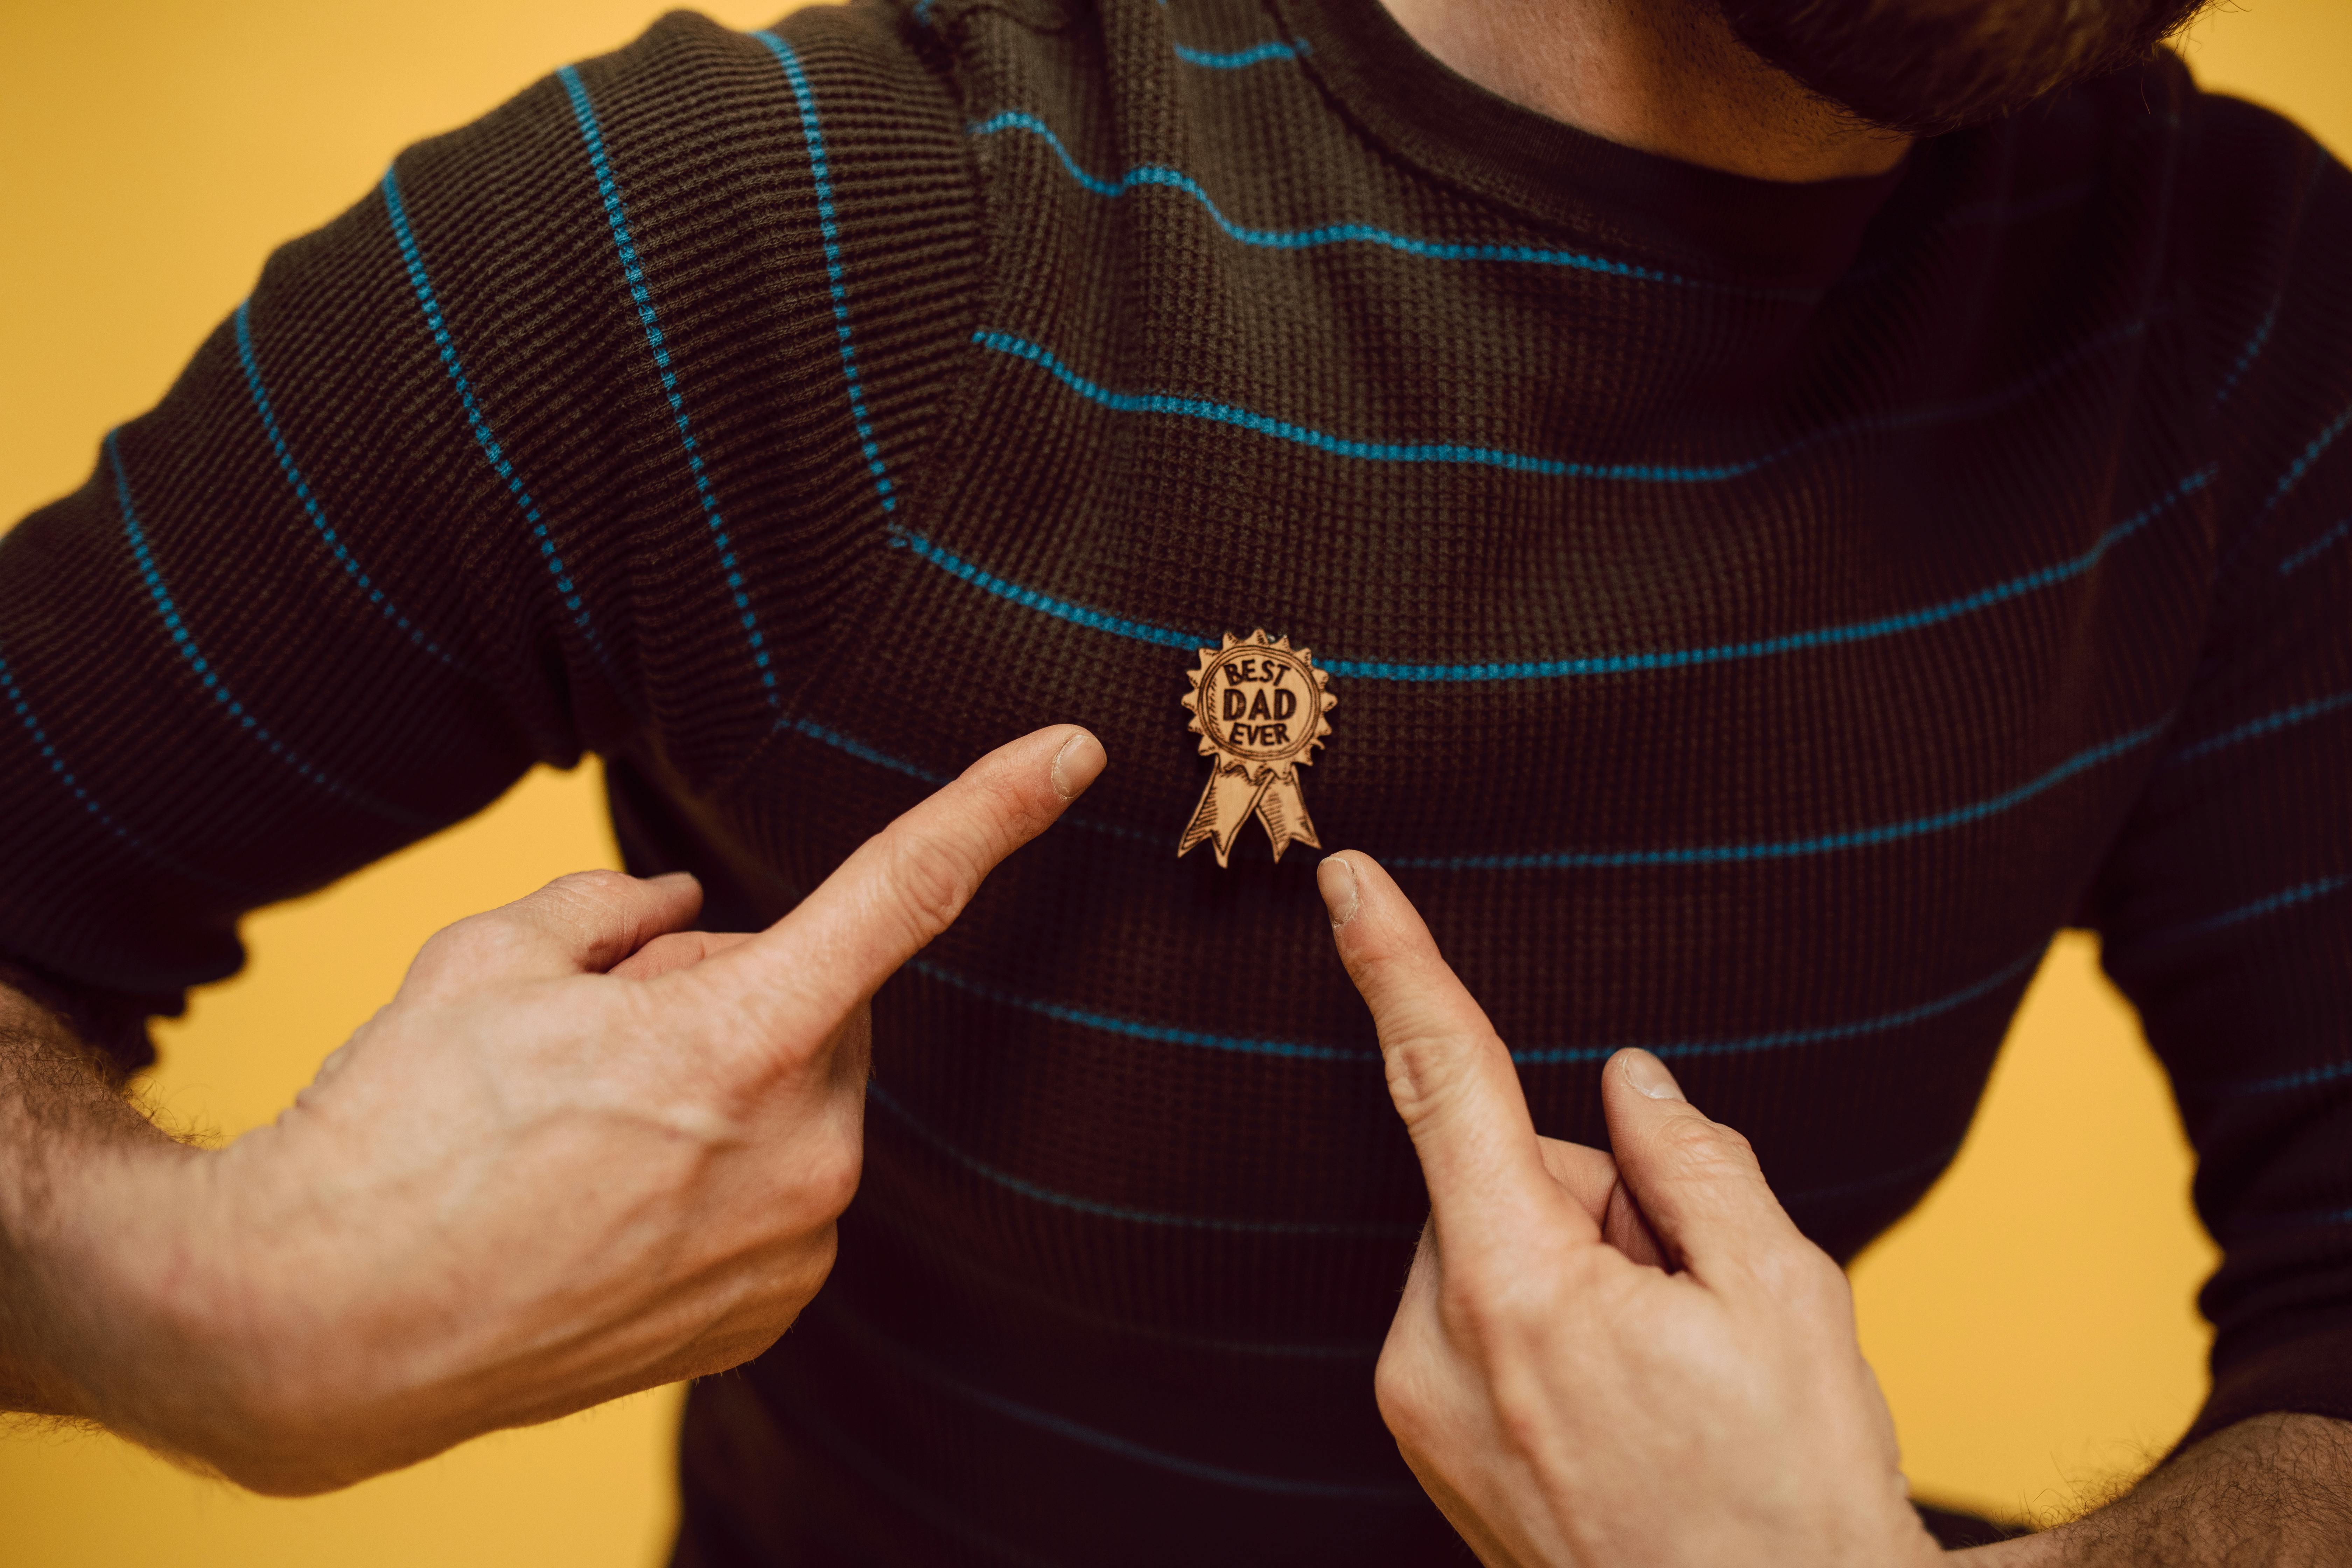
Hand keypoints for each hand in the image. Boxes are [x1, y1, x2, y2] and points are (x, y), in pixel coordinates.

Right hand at [57, 724, 1103, 1492]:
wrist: (322, 1324)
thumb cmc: (398, 1127)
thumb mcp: (491, 959)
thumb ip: (617, 907)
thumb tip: (684, 906)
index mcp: (742, 1037)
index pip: (905, 890)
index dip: (996, 808)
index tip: (1074, 755)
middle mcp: (801, 1147)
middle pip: (817, 1007)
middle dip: (736, 994)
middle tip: (605, 1040)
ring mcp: (792, 1244)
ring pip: (799, 1101)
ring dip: (725, 1088)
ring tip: (588, 1133)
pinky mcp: (769, 1310)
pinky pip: (779, 1194)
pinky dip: (720, 1175)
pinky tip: (612, 1201)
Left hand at [1316, 851, 1939, 1567]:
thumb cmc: (1788, 1495)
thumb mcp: (1784, 1299)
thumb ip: (1694, 1165)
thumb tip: (1626, 1084)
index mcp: (1516, 1292)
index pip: (1441, 1081)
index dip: (1395, 966)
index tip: (1345, 881)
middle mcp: (1434, 1347)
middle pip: (1501, 1178)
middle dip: (1597, 1200)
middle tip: (1691, 1305)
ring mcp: (1420, 1406)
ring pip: (1496, 1247)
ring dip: (1579, 1268)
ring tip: (1666, 1373)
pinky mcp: (1429, 1442)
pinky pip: (1480, 1317)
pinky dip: (1549, 1322)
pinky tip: (1624, 1400)